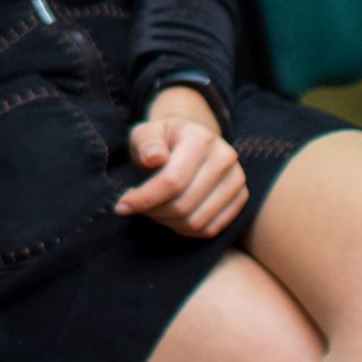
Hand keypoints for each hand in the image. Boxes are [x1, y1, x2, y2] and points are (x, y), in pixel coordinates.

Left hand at [116, 92, 245, 238]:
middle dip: (153, 211)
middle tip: (134, 206)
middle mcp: (225, 158)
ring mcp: (237, 180)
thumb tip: (154, 158)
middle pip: (184, 204)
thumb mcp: (145, 132)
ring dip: (167, 222)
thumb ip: (146, 142)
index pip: (173, 180)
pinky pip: (210, 229)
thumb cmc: (161, 139)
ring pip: (197, 221)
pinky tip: (169, 217)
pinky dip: (185, 229)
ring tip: (151, 209)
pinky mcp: (240, 198)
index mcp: (200, 138)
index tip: (121, 206)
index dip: (144, 198)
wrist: (190, 140)